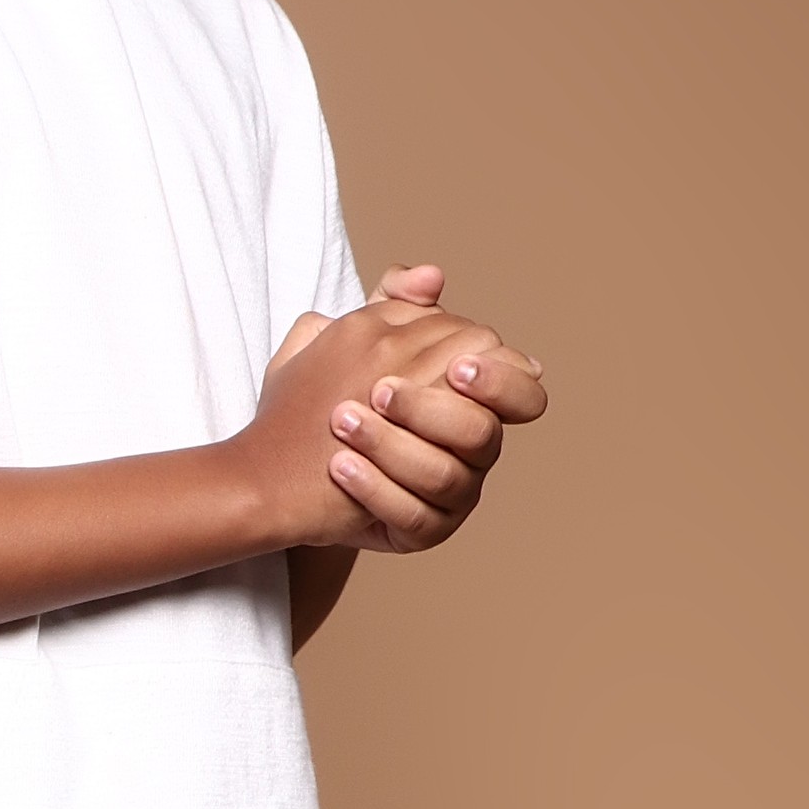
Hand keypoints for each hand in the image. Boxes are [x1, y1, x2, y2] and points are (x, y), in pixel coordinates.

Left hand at [246, 263, 545, 555]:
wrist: (283, 465)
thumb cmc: (332, 397)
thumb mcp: (356, 341)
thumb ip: (395, 305)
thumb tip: (431, 275)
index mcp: (473, 403)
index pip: (524, 394)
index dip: (501, 381)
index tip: (454, 366)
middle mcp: (474, 452)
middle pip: (482, 434)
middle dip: (431, 410)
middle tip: (381, 389)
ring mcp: (454, 496)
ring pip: (443, 477)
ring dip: (392, 446)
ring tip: (342, 422)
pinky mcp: (423, 532)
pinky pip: (411, 517)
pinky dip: (375, 489)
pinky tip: (341, 466)